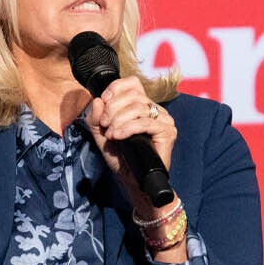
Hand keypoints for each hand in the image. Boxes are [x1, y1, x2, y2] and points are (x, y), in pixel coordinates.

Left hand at [84, 77, 177, 211]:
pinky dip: (128, 128)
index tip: (103, 102)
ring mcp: (164, 120)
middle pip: (133, 94)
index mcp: (142, 105)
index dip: (115, 89)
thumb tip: (97, 100)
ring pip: (139, 107)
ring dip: (119, 120)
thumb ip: (95, 118)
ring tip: (112, 135)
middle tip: (104, 124)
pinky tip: (118, 136)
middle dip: (113, 108)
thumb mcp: (101, 135)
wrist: (134, 181)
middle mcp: (155, 109)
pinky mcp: (168, 132)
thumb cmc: (122, 158)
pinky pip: (146, 122)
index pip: (132, 83)